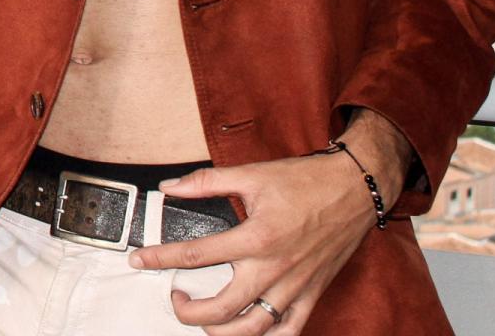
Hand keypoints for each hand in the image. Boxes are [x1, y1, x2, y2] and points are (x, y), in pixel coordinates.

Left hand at [126, 128, 403, 333]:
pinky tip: (247, 330)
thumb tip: (169, 186)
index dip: (160, 259)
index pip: (196, 256)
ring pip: (253, 330)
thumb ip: (204, 182)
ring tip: (204, 318)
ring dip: (222, 332)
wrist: (355, 189)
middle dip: (189, 312)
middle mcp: (273, 269)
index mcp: (255, 238)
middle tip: (174, 298)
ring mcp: (294, 287)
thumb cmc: (305, 182)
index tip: (139, 260)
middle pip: (222, 309)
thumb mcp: (250, 174)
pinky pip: (289, 330)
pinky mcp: (312, 294)